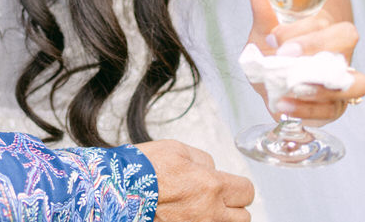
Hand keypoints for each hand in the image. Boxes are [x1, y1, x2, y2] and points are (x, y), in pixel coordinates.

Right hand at [133, 140, 253, 221]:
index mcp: (212, 185)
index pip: (247, 191)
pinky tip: (188, 215)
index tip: (229, 185)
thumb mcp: (177, 149)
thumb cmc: (143, 169)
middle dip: (233, 206)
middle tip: (217, 199)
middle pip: (244, 216)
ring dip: (220, 218)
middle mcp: (210, 212)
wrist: (118, 190)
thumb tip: (213, 170)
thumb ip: (204, 160)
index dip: (238, 186)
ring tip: (202, 209)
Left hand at [244, 0, 364, 122]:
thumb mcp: (266, 23)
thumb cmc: (277, 45)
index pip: (331, 24)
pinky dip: (309, 111)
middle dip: (317, 47)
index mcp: (329, 28)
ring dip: (323, 86)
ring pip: (357, 83)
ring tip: (292, 87)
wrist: (275, 78)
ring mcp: (342, 83)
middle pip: (349, 42)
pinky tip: (284, 105)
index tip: (274, 37)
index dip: (306, 31)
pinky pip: (333, 112)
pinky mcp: (333, 108)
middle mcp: (341, 53)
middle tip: (284, 56)